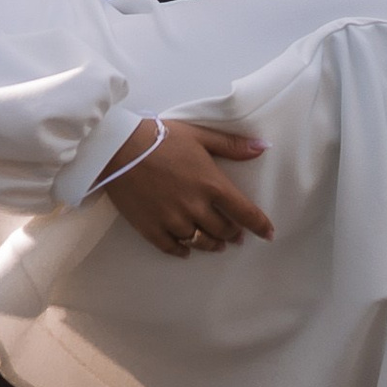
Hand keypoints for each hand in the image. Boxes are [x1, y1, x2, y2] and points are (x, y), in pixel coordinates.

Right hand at [100, 118, 273, 254]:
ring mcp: (172, 220)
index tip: (268, 234)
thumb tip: (263, 147)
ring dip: (212, 245)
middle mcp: (196, 207)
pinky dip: (182, 251)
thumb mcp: (200, 135)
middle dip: (233, 235)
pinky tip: (186, 250)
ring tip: (216, 245)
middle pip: (223, 230)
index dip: (260, 225)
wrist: (118, 148)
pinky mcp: (151, 228)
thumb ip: (232, 145)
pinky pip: (172, 248)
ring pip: (200, 242)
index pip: (245, 212)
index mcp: (211, 184)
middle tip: (236, 236)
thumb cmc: (160, 137)